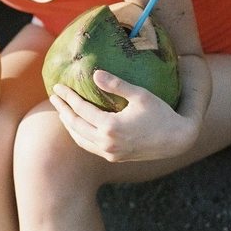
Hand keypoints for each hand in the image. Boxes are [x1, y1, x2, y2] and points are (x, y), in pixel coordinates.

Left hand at [50, 70, 198, 161]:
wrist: (177, 140)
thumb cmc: (160, 113)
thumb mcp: (140, 95)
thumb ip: (116, 84)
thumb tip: (94, 73)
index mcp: (111, 126)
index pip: (81, 109)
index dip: (68, 96)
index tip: (57, 86)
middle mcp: (107, 143)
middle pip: (75, 124)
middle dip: (62, 109)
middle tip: (53, 96)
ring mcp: (110, 152)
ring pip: (80, 138)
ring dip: (68, 123)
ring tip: (61, 109)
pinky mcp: (114, 157)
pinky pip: (89, 146)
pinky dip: (79, 134)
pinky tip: (77, 125)